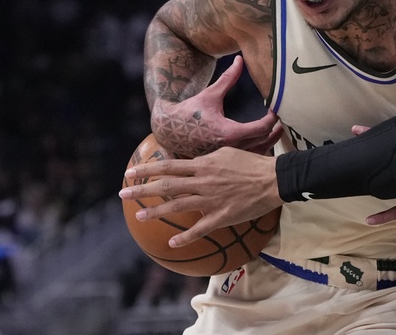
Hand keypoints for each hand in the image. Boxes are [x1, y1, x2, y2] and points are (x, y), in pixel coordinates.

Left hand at [119, 146, 281, 246]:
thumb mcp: (227, 152)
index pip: (169, 165)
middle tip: (123, 193)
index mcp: (204, 165)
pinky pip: (200, 229)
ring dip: (156, 212)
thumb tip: (193, 161)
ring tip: (140, 216)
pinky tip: (172, 243)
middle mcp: (202, 182)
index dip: (148, 169)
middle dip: (142, 189)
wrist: (273, 180)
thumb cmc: (252, 163)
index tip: (130, 172)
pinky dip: (185, 237)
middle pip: (167, 185)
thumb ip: (207, 158)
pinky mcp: (221, 216)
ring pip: (177, 206)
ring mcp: (210, 200)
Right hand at [152, 55, 284, 157]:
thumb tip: (240, 60)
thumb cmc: (189, 111)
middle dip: (274, 132)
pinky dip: (255, 153)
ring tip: (275, 133)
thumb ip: (228, 78)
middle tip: (281, 122)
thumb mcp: (210, 94)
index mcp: (228, 133)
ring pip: (255, 154)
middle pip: (263, 142)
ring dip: (267, 143)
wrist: (167, 129)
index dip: (272, 118)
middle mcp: (229, 148)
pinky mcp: (221, 161)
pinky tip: (259, 144)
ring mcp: (225, 158)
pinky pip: (244, 161)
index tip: (275, 110)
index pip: (261, 128)